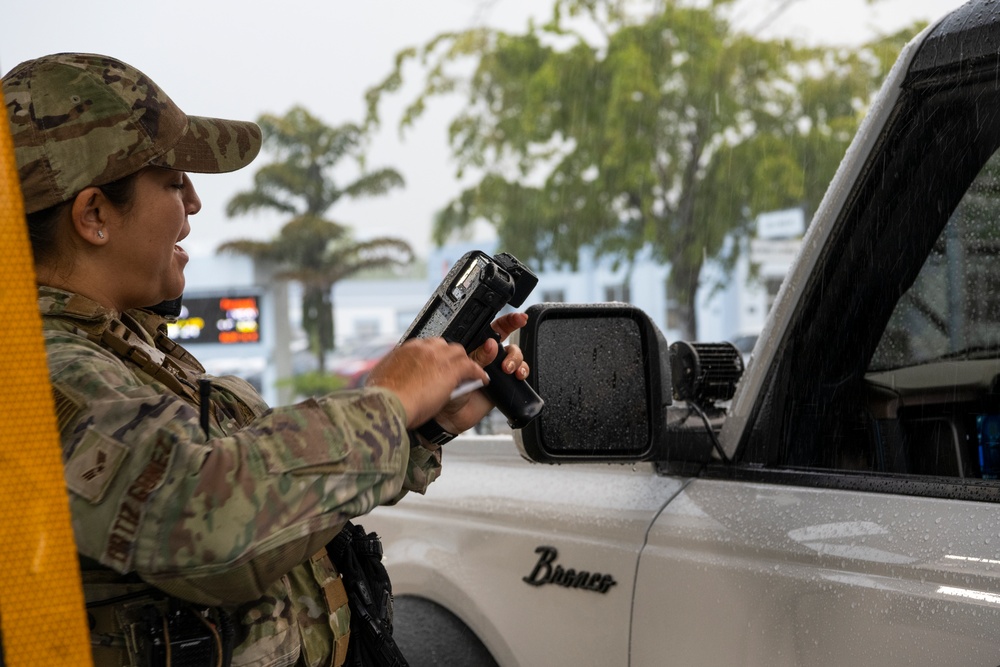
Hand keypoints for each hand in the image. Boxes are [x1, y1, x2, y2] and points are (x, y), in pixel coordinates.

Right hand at [366, 337, 488, 429]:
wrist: (388, 404)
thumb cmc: (381, 398)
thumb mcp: (379, 379)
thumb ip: (388, 374)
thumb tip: (383, 378)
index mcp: (405, 349)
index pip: (425, 346)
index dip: (433, 357)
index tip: (435, 365)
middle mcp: (422, 348)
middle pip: (444, 345)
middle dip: (450, 357)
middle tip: (453, 370)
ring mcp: (438, 357)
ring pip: (459, 353)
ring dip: (465, 363)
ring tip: (470, 373)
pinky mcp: (451, 369)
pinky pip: (471, 366)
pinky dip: (478, 372)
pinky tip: (482, 380)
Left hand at [434, 312, 530, 433]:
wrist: (448, 417)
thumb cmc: (445, 391)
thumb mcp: (459, 369)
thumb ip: (477, 356)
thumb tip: (491, 346)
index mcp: (474, 347)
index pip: (493, 329)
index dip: (508, 321)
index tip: (519, 318)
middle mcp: (487, 357)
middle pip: (509, 342)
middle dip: (511, 347)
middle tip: (504, 359)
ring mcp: (496, 371)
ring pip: (515, 357)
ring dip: (516, 360)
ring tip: (507, 369)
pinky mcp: (504, 385)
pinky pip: (519, 374)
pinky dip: (522, 371)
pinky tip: (518, 375)